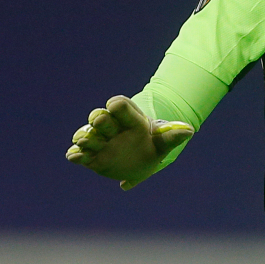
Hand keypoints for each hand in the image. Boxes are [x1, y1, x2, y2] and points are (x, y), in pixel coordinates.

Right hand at [66, 95, 193, 189]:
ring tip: (84, 141)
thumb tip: (190, 130)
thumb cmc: (152, 144)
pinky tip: (75, 156)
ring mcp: (100, 141)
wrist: (140, 158)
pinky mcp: (91, 157)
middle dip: (99, 119)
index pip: (121, 106)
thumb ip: (172, 136)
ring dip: (85, 136)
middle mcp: (111, 127)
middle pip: (101, 118)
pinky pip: (80, 154)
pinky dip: (76, 155)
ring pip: (88, 135)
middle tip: (98, 122)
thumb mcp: (163, 142)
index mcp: (129, 119)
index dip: (117, 105)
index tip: (114, 105)